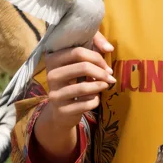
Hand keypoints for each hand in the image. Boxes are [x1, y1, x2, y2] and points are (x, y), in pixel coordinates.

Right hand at [33, 32, 115, 162]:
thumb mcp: (80, 64)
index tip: (107, 63)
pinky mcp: (61, 112)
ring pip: (84, 86)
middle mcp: (51, 76)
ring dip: (100, 87)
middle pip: (82, 65)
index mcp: (54, 60)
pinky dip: (95, 102)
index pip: (77, 50)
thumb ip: (94, 48)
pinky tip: (93, 102)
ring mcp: (54, 95)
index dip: (97, 56)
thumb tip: (111, 46)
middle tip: (110, 77)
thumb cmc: (74, 83)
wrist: (57, 116)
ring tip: (105, 87)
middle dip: (101, 70)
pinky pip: (86, 104)